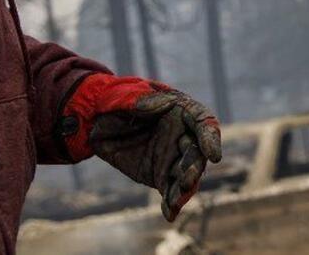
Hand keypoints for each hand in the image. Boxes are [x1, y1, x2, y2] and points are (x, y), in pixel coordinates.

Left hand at [60, 74, 222, 220]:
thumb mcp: (123, 95)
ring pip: (186, 175)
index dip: (211, 138)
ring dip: (185, 189)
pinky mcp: (158, 175)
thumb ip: (141, 99)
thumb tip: (165, 104)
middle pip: (197, 153)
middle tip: (187, 180)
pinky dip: (171, 203)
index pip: (204, 123)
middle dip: (194, 168)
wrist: (94, 121)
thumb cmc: (115, 101)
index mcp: (181, 111)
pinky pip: (169, 190)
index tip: (214, 155)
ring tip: (177, 202)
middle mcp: (183, 135)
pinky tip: (169, 213)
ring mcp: (172, 157)